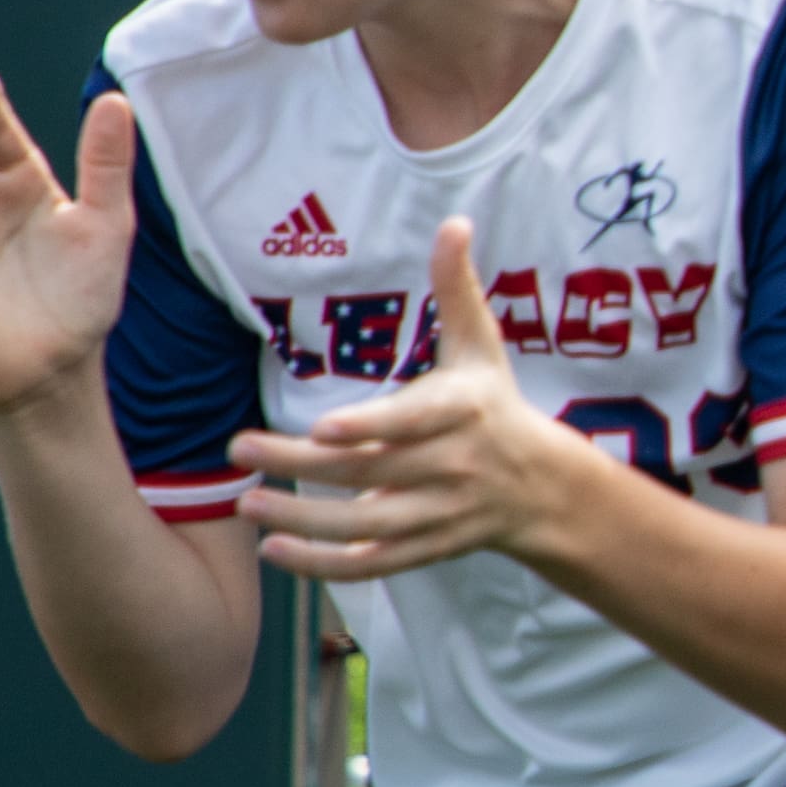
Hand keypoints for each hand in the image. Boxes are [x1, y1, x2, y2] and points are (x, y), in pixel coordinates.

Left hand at [232, 222, 592, 581]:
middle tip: (240, 448)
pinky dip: (324, 566)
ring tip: (248, 503)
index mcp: (466, 411)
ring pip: (367, 525)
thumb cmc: (497, 405)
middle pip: (371, 471)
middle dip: (301, 463)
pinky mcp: (427, 548)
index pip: (417, 421)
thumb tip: (455, 221)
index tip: (324, 425)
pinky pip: (373, 563)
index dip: (373, 426)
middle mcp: (455, 466)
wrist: (545, 490)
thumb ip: (458, 289)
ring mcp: (441, 513)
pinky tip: (275, 550)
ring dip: (304, 520)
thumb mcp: (484, 347)